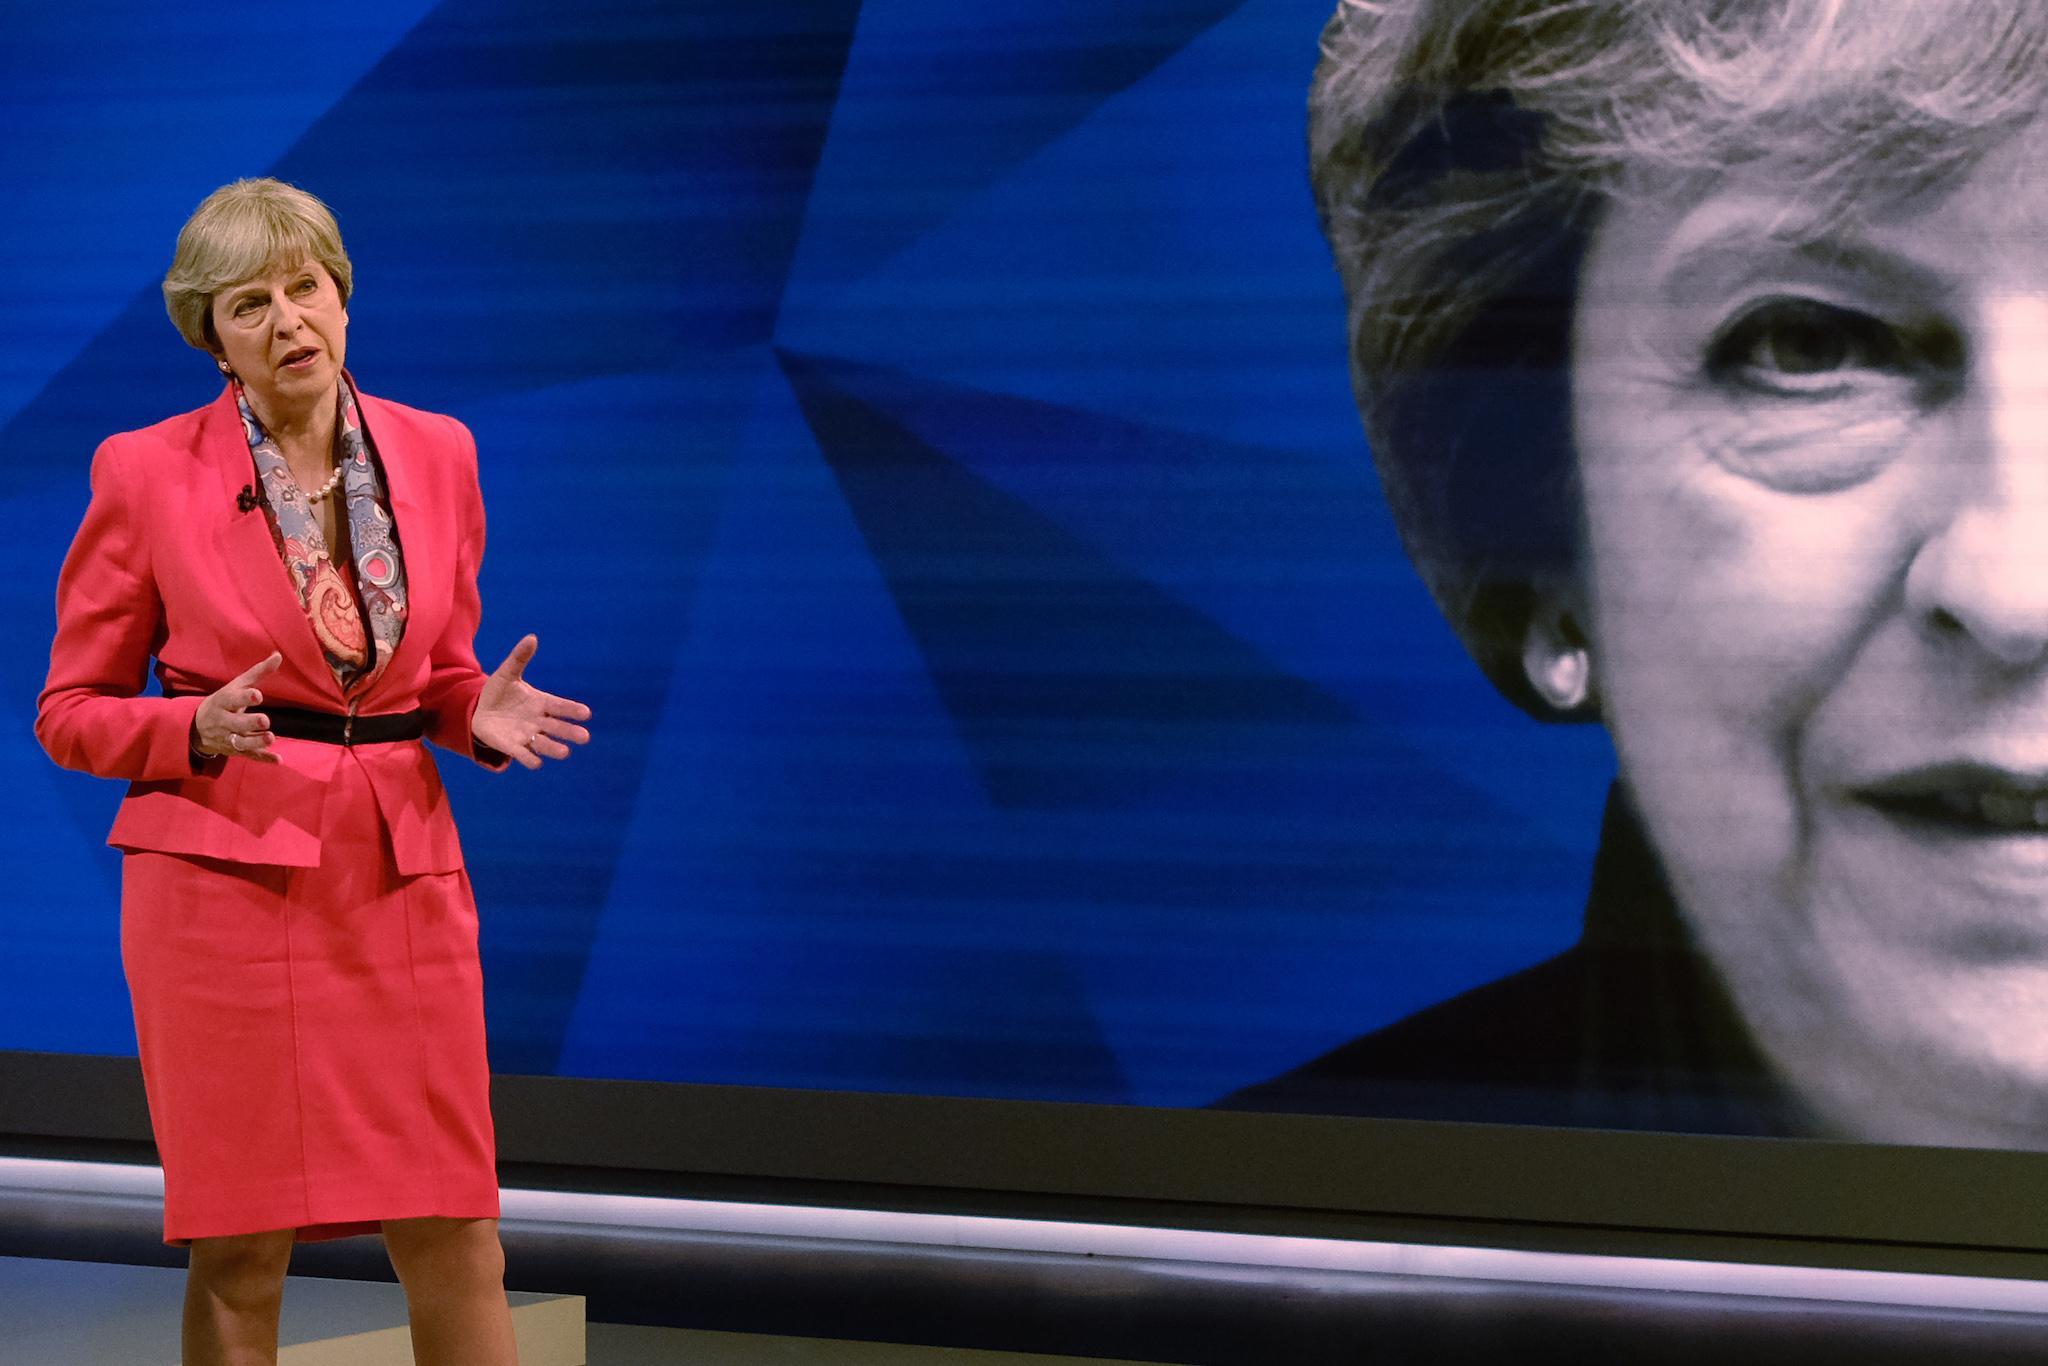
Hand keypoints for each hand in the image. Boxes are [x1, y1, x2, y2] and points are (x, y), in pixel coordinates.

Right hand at [191, 651, 281, 762]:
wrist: (196, 727)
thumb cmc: (224, 702)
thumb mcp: (236, 686)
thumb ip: (257, 672)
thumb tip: (278, 655)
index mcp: (223, 702)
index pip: (233, 699)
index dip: (244, 697)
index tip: (257, 695)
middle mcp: (224, 721)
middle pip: (236, 723)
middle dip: (250, 723)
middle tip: (265, 720)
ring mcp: (228, 737)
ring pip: (241, 742)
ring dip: (256, 742)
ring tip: (271, 738)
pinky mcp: (235, 751)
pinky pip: (249, 756)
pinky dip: (263, 759)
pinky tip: (277, 759)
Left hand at [471, 634, 591, 770]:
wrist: (480, 711)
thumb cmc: (499, 692)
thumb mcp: (507, 673)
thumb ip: (520, 658)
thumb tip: (532, 637)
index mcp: (541, 703)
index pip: (560, 706)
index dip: (572, 710)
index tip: (586, 713)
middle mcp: (538, 721)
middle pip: (558, 728)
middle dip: (570, 732)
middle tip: (584, 737)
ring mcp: (527, 735)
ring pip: (544, 744)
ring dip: (554, 749)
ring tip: (565, 752)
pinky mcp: (512, 746)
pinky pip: (523, 754)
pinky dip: (530, 759)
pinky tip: (536, 764)